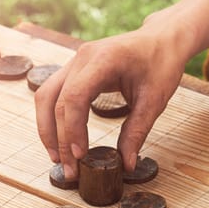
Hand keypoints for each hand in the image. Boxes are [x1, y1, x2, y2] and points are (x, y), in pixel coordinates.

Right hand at [34, 19, 195, 179]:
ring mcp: (75, 61)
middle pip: (54, 99)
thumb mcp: (155, 100)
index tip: (80, 155)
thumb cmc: (161, 63)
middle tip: (68, 168)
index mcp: (103, 59)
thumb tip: (127, 164)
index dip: (73, 129)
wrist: (163, 39)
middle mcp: (82, 57)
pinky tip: (61, 139)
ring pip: (46, 96)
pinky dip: (53, 117)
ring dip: (48, 128)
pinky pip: (54, 93)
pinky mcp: (75, 69)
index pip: (75, 97)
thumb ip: (137, 131)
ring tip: (57, 158)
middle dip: (57, 137)